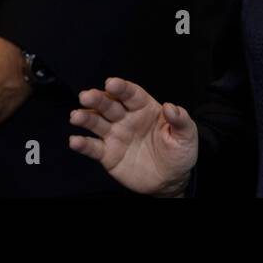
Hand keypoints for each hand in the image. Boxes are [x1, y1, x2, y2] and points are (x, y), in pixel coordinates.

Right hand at [68, 77, 197, 196]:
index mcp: (144, 108)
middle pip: (109, 105)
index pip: (131, 94)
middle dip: (97, 99)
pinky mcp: (108, 154)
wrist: (171, 180)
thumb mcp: (186, 135)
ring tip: (76, 116)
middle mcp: (126, 118)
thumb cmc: (179, 153)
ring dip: (86, 118)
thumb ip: (180, 119)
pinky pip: (93, 148)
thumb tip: (170, 106)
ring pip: (97, 123)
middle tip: (86, 95)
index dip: (121, 88)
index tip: (111, 83)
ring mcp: (115, 135)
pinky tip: (75, 141)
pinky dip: (82, 144)